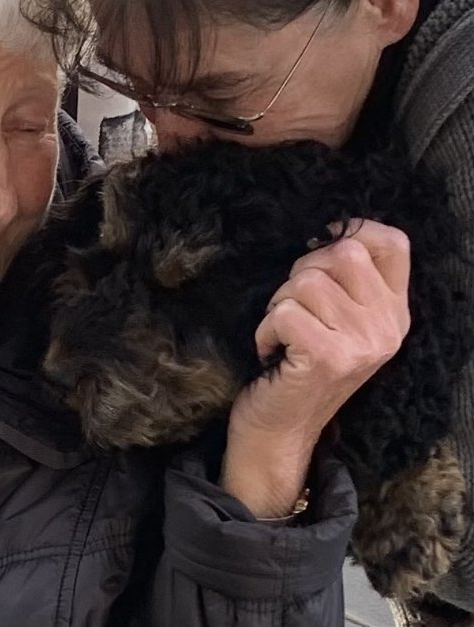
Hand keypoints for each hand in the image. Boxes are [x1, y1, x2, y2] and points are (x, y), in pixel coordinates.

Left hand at [220, 219, 410, 518]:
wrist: (282, 430)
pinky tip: (273, 353)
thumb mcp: (339, 322)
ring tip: (285, 335)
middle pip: (342, 252)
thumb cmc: (300, 365)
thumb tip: (330, 231)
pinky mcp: (329, 357)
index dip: (353, 230)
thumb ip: (347, 281)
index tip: (321, 246)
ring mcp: (362, 343)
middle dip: (302, 272)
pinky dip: (266, 329)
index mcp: (394, 312)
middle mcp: (388, 327)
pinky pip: (284, 311)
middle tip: (294, 309)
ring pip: (307, 281)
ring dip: (280, 304)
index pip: (394, 242)